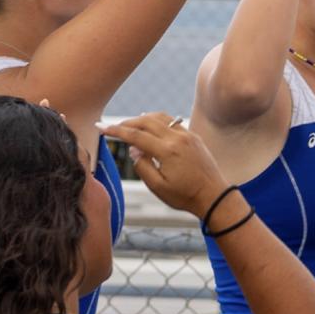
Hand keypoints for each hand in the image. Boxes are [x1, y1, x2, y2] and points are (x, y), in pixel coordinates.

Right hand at [99, 113, 228, 217]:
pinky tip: (150, 125)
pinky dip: (157, 120)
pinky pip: (172, 121)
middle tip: (112, 127)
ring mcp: (188, 135)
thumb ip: (142, 166)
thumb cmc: (185, 196)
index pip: (135, 135)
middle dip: (127, 122)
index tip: (101, 127)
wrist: (214, 195)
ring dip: (142, 119)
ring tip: (129, 125)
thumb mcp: (157, 187)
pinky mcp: (194, 136)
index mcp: (168, 151)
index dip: (116, 131)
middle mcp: (178, 138)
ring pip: (160, 117)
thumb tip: (134, 149)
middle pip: (146, 121)